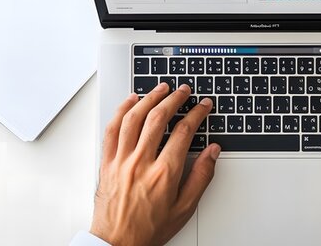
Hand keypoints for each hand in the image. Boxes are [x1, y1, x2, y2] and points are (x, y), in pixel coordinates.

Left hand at [90, 83, 220, 245]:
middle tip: (184, 91)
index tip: (203, 106)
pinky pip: (112, 129)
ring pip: (134, 118)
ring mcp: (121, 160)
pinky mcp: (107, 162)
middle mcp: (141, 163)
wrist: (117, 243)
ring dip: (149, 98)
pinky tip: (131, 101)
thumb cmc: (149, 229)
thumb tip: (212, 152)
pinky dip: (122, 110)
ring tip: (161, 89)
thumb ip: (201, 176)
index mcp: (164, 173)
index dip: (197, 114)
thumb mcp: (185, 208)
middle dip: (175, 99)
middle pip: (159, 118)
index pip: (184, 132)